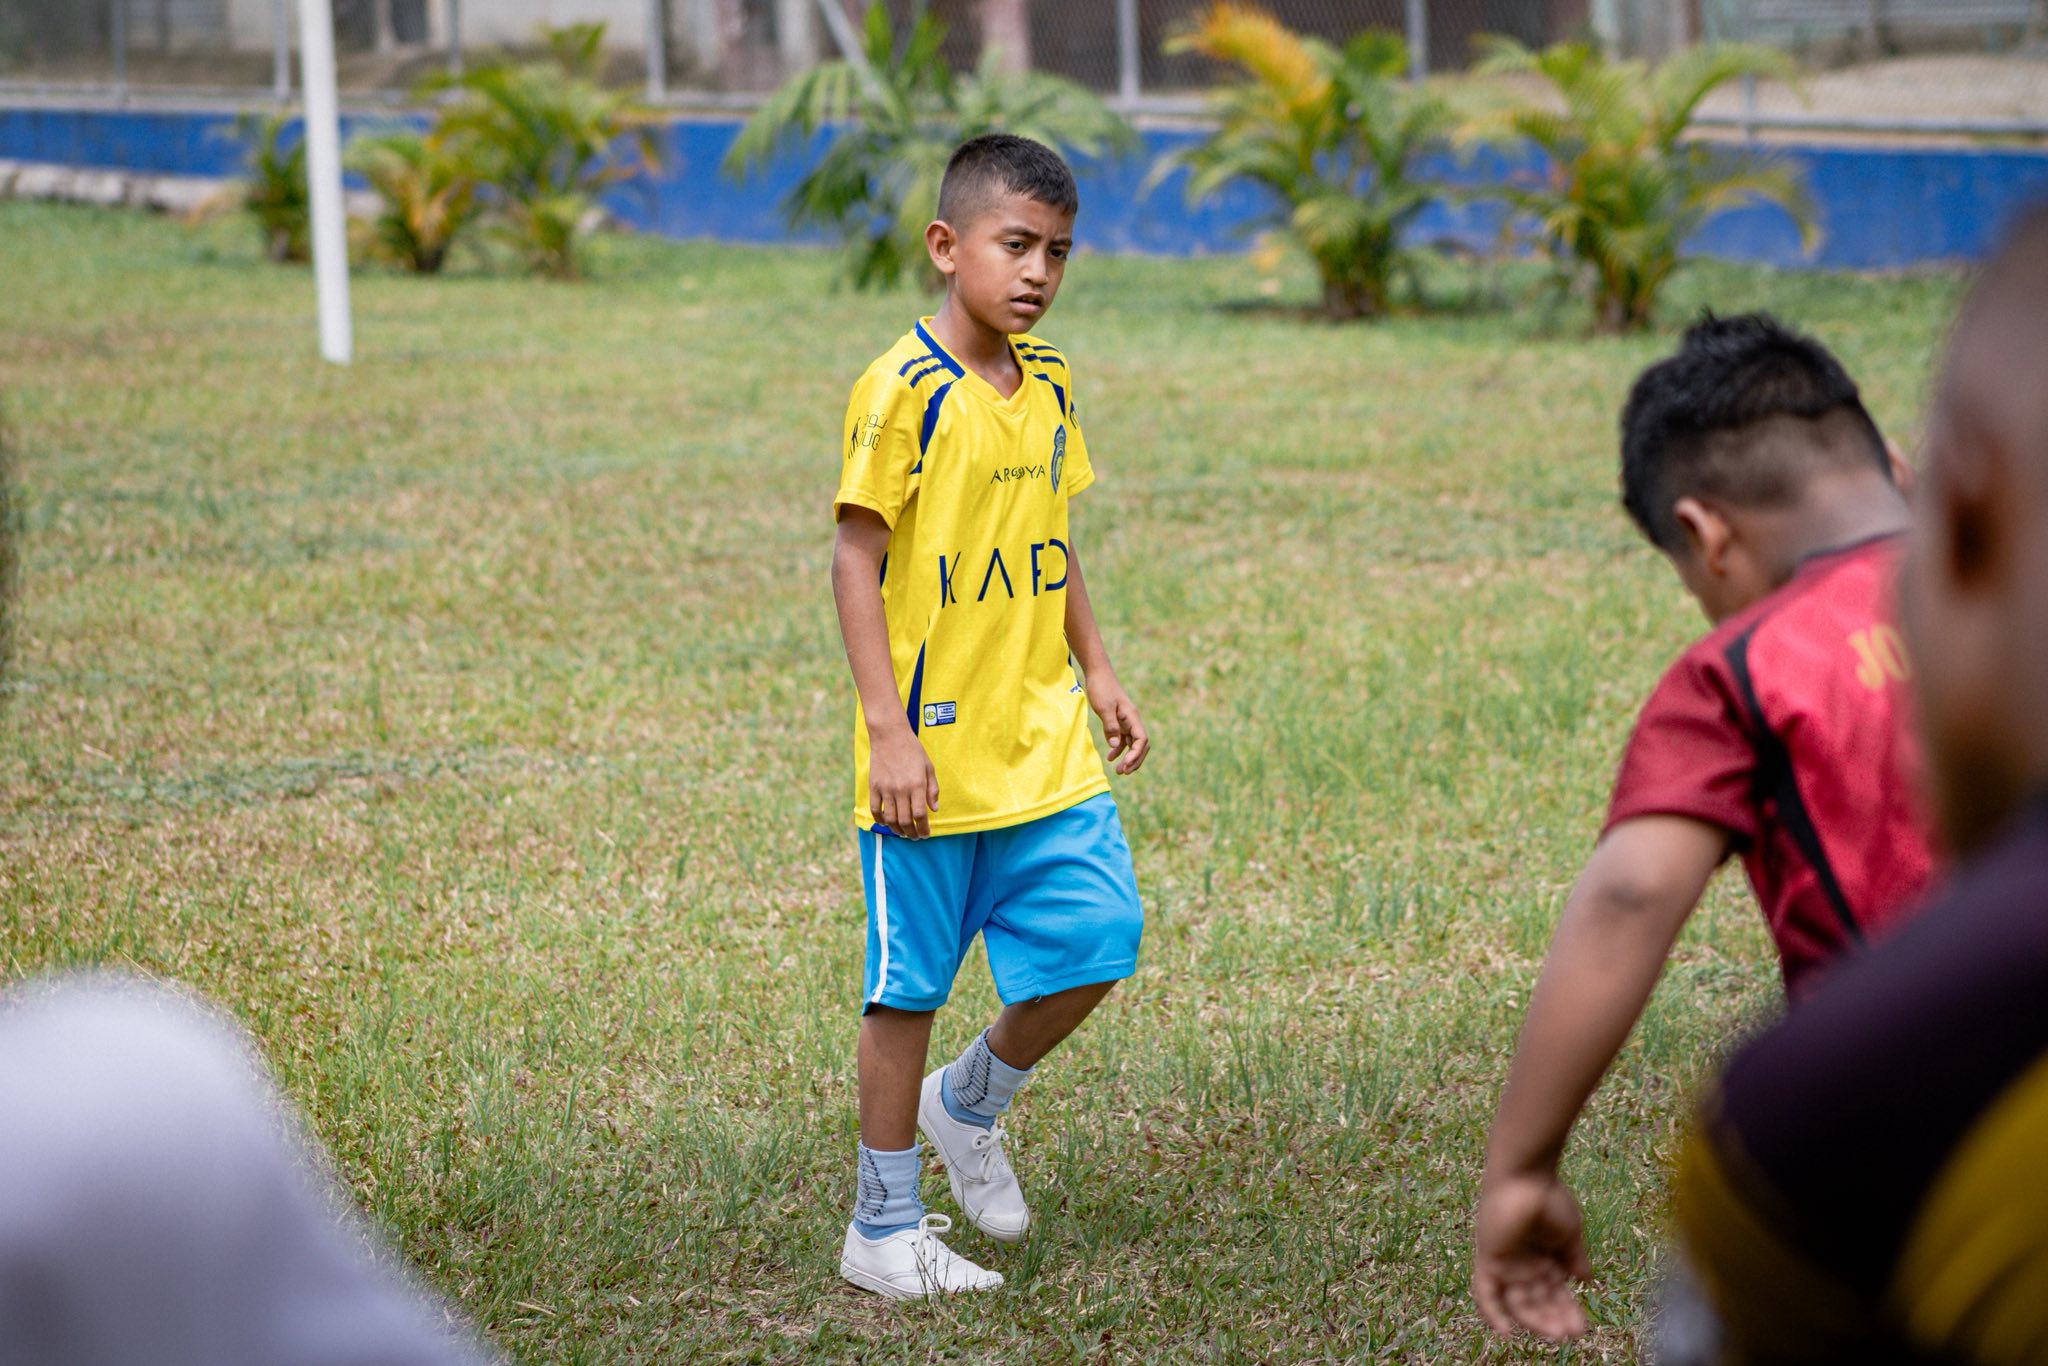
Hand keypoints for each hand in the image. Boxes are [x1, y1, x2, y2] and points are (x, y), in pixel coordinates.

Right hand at [868, 725, 937, 837]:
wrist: (890, 735)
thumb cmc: (912, 750)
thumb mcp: (928, 767)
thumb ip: (932, 789)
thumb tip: (934, 809)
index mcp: (917, 785)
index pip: (920, 815)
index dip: (923, 829)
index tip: (926, 834)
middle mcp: (901, 789)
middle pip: (905, 821)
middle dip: (911, 833)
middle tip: (915, 836)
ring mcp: (886, 789)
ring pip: (890, 819)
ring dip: (897, 830)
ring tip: (903, 832)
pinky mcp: (874, 786)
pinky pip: (875, 809)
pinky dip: (880, 820)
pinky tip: (886, 822)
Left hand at [1086, 677, 1149, 774]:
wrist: (1097, 674)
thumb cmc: (1101, 688)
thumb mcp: (1104, 708)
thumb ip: (1111, 726)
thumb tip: (1116, 746)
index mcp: (1132, 717)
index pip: (1142, 740)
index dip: (1136, 754)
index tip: (1125, 765)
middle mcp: (1132, 720)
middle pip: (1141, 745)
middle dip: (1135, 760)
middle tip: (1123, 772)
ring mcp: (1126, 721)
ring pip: (1132, 744)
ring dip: (1128, 758)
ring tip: (1119, 770)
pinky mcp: (1118, 721)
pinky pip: (1122, 739)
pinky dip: (1118, 750)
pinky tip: (1110, 758)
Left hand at [1471, 1171, 1592, 1341]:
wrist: (1528, 1176)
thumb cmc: (1549, 1198)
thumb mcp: (1569, 1233)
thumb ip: (1574, 1258)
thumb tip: (1586, 1280)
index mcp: (1544, 1260)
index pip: (1554, 1295)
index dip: (1567, 1312)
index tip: (1581, 1326)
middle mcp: (1524, 1265)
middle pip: (1537, 1302)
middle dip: (1554, 1319)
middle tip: (1571, 1332)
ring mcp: (1507, 1264)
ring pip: (1518, 1303)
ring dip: (1535, 1320)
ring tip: (1555, 1332)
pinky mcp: (1490, 1259)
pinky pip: (1485, 1292)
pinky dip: (1492, 1313)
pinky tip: (1504, 1333)